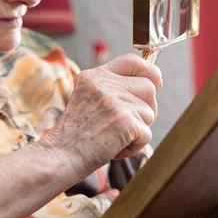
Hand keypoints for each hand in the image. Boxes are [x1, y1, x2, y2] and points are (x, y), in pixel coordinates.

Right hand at [40, 53, 161, 173]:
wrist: (60, 157)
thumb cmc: (75, 135)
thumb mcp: (87, 99)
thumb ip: (112, 89)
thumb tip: (153, 83)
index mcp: (95, 76)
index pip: (132, 61)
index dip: (149, 70)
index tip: (156, 83)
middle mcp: (105, 84)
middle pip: (148, 88)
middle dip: (146, 108)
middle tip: (127, 125)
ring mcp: (115, 101)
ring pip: (150, 113)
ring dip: (138, 131)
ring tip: (114, 138)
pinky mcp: (125, 121)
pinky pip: (147, 134)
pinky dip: (135, 147)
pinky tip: (115, 149)